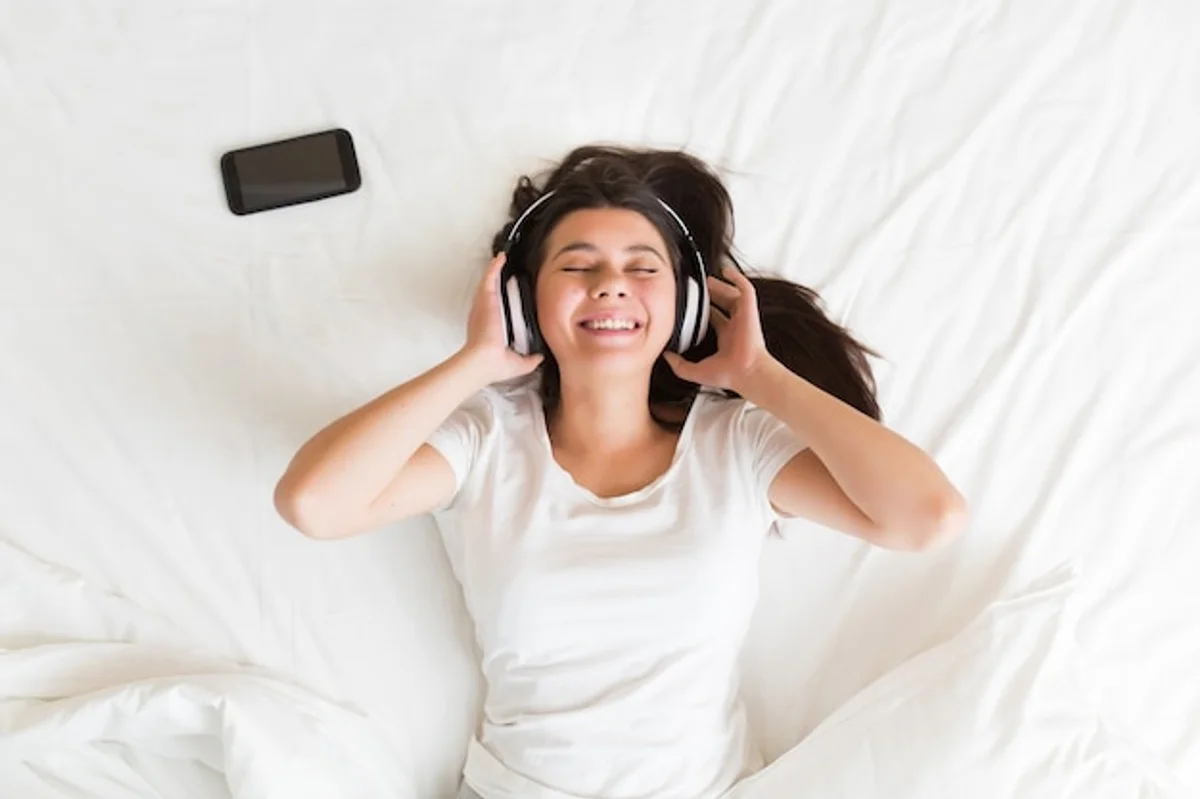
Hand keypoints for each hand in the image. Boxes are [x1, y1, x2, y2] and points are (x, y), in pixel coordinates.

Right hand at [459, 253, 543, 382]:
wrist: (484, 361)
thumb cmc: (495, 365)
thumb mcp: (519, 363)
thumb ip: (531, 360)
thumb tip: (541, 357)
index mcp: (492, 327)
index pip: (498, 310)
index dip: (503, 301)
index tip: (512, 294)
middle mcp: (486, 314)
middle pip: (493, 293)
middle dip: (498, 281)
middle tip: (507, 271)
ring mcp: (484, 305)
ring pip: (491, 282)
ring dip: (496, 270)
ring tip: (503, 259)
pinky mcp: (486, 298)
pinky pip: (490, 277)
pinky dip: (495, 266)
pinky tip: (502, 257)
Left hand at [663, 265, 772, 392]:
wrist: (745, 372)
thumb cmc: (727, 374)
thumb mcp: (694, 371)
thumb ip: (678, 365)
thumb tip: (665, 355)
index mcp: (726, 339)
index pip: (715, 320)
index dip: (705, 312)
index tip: (693, 306)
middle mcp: (735, 327)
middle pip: (724, 306)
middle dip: (712, 296)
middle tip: (700, 288)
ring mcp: (743, 317)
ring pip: (733, 296)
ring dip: (721, 286)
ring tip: (707, 280)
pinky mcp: (749, 310)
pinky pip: (745, 289)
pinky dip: (737, 278)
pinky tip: (726, 271)